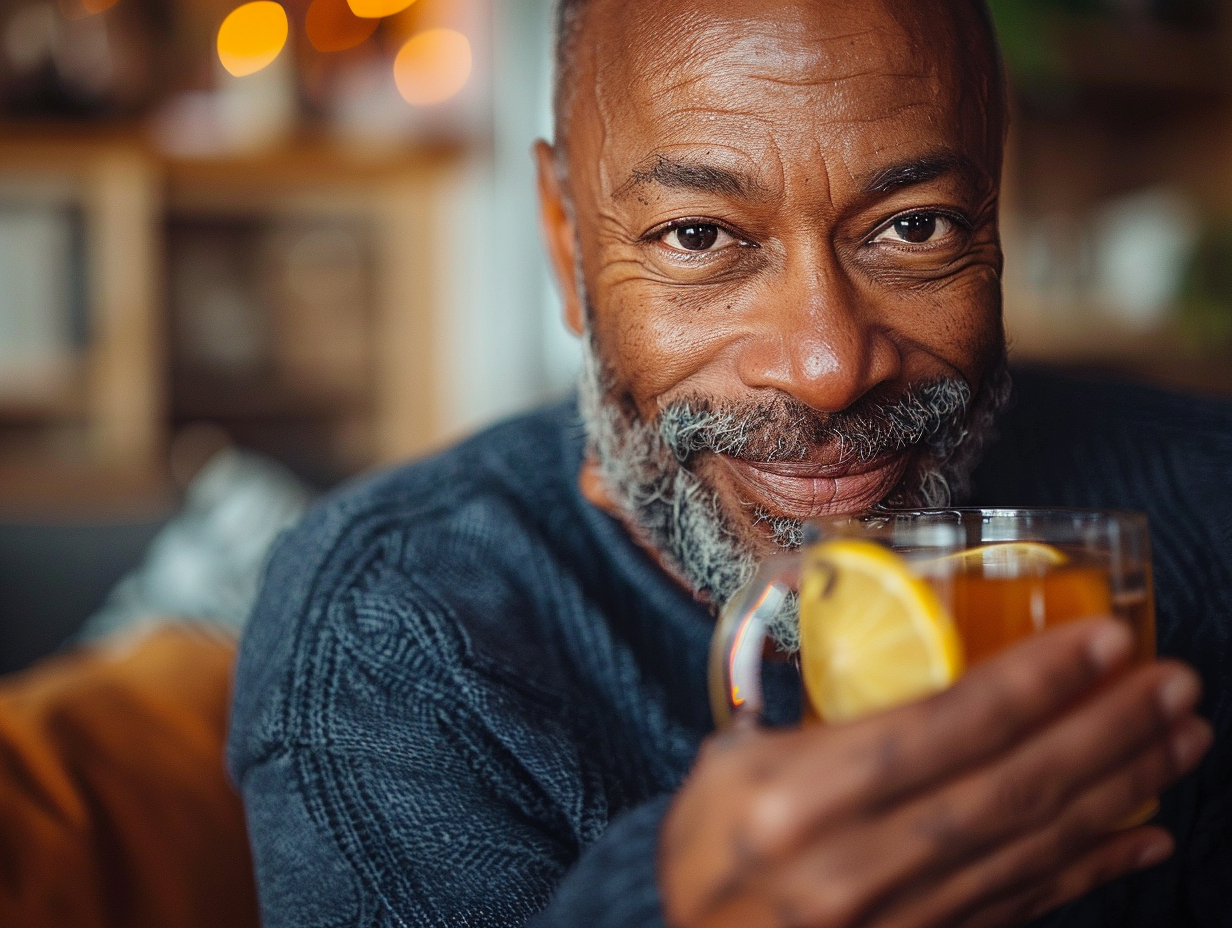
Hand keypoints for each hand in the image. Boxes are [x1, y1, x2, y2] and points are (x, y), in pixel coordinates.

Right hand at [660, 619, 1211, 927]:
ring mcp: (900, 919)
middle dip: (1104, 730)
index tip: (1099, 640)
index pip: (939, 731)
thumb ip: (808, 711)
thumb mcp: (724, 765)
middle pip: (1009, 790)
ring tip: (1181, 737)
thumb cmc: (705, 846)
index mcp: (797, 801)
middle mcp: (855, 864)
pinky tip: (1145, 832)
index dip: (1030, 684)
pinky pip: (1025, 905)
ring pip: (1033, 847)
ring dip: (1121, 788)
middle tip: (1171, 681)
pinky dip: (1093, 867)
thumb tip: (883, 638)